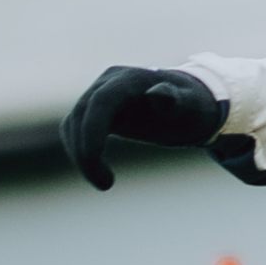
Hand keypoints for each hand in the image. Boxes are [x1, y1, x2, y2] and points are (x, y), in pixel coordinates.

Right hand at [60, 66, 228, 189]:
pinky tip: (97, 171)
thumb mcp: (190, 105)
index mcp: (131, 79)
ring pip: (74, 124)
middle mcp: (109, 82)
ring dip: (80, 154)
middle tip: (104, 185)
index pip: (102, 101)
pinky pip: (76, 130)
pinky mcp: (95, 110)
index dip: (92, 130)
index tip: (93, 159)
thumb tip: (157, 95)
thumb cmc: (191, 107)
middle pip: (82, 114)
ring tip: (104, 182)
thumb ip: (174, 99)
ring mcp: (99, 94)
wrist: (188, 104)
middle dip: (85, 150)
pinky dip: (80, 150)